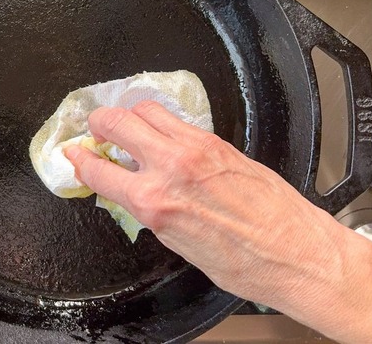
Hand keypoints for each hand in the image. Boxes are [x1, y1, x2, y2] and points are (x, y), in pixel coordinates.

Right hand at [65, 101, 371, 343]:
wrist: (296, 253)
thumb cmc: (245, 263)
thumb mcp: (179, 246)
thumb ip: (149, 212)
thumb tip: (132, 194)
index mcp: (154, 202)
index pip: (98, 169)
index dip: (79, 158)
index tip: (74, 153)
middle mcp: (171, 167)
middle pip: (116, 121)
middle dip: (98, 122)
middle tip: (96, 129)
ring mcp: (196, 148)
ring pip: (147, 108)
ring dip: (129, 113)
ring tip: (128, 125)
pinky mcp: (218, 141)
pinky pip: (177, 118)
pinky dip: (161, 119)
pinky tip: (163, 133)